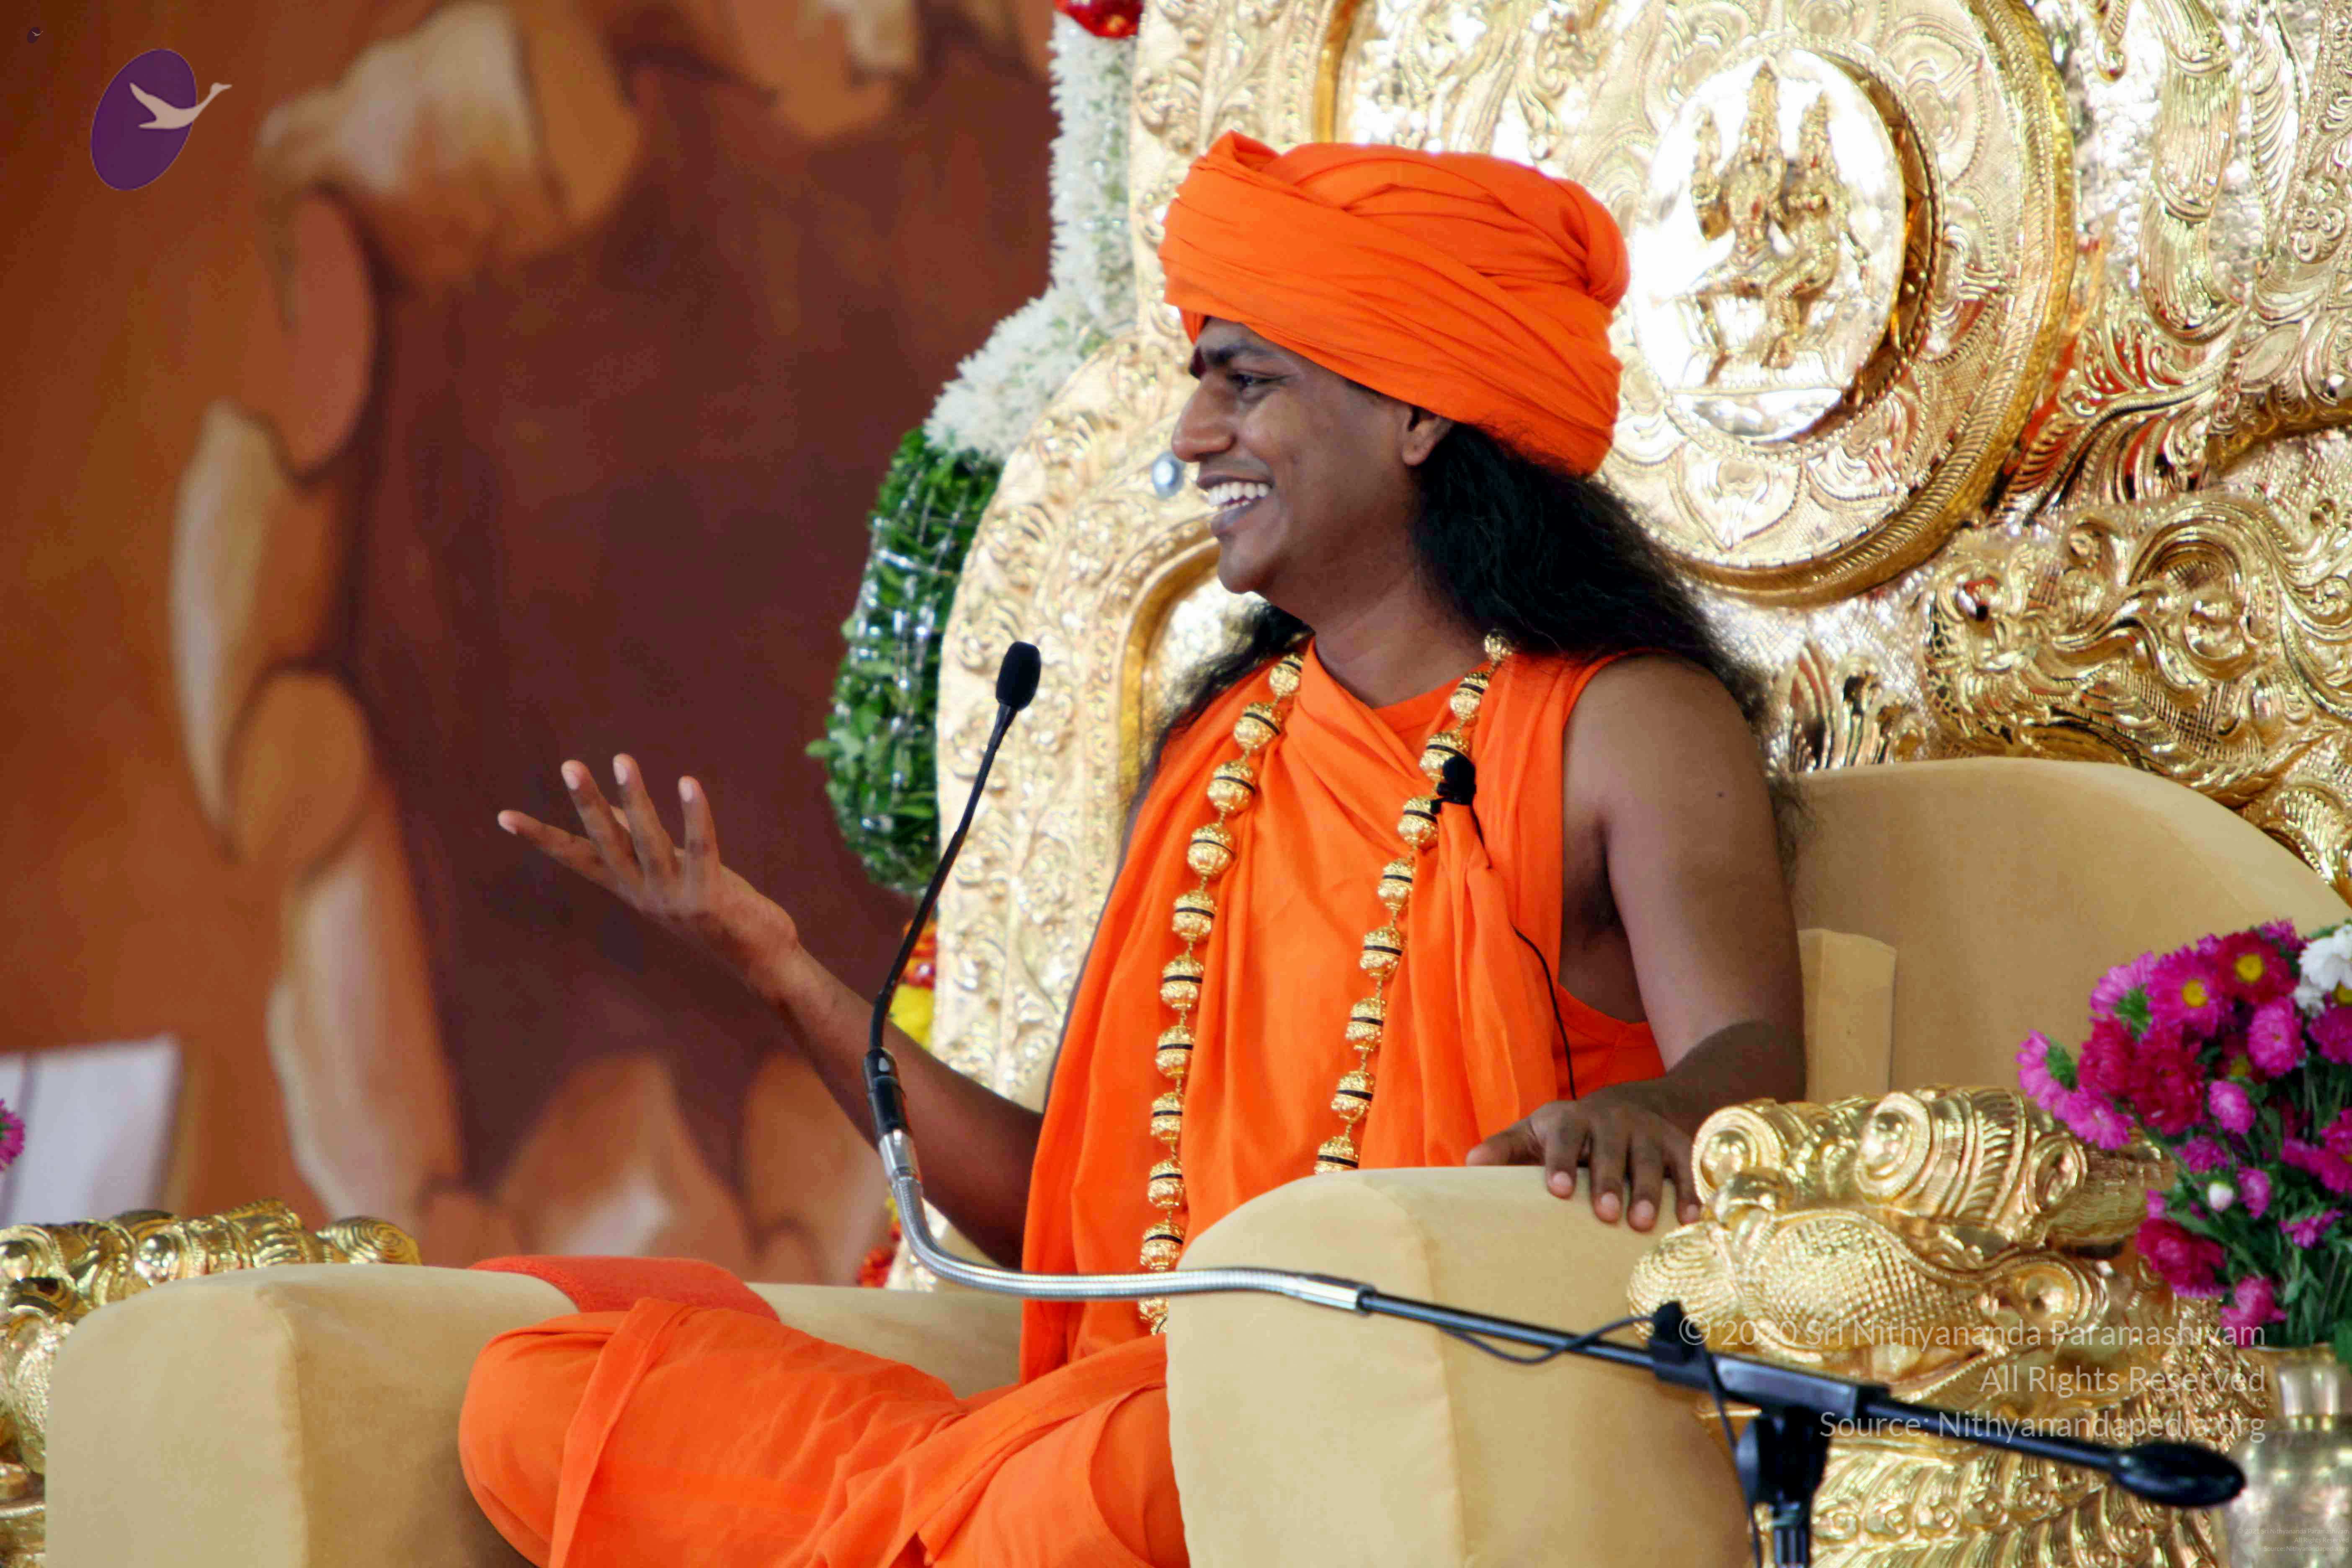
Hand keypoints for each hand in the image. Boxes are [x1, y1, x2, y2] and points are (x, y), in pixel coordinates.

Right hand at [497, 755, 794, 975]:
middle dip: (589, 803)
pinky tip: (688, 783)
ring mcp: (674, 898)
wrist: (759, 959)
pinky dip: (694, 815)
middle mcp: (645, 894)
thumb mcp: (668, 876)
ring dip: (636, 798)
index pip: (578, 858)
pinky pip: (700, 847)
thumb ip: (639, 845)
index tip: (504, 816)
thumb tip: (612, 805)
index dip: (543, 837)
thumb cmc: (713, 908)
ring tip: (622, 760)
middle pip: (608, 842)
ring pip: (649, 841)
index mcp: (630, 888)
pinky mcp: (708, 897)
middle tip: (570, 766)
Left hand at [1464, 1086, 1702, 1231]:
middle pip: (1611, 1150)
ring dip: (1649, 1191)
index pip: (1565, 1138)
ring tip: (1643, 1223)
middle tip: (1605, 1213)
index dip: (1561, 1161)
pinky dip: (1691, 1191)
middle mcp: (1612, 1121)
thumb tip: (1469, 1164)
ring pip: (1650, 1160)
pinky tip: (1692, 1218)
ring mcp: (1648, 1131)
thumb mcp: (1539, 1131)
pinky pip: (1687, 1166)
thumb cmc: (1574, 1130)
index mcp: (1572, 1119)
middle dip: (1609, 1181)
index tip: (1558, 1189)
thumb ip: (1508, 1148)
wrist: (1637, 1102)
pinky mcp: (1678, 1143)